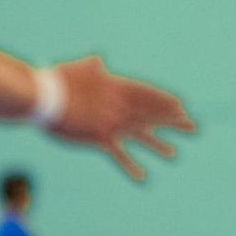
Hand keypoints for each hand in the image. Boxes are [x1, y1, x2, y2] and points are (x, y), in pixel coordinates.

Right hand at [49, 56, 194, 180]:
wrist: (43, 96)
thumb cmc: (58, 80)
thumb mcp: (79, 68)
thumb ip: (93, 65)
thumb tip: (100, 59)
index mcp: (118, 87)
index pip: (149, 94)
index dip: (166, 101)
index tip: (182, 106)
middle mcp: (120, 105)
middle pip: (151, 114)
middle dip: (173, 122)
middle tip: (193, 128)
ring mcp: (111, 122)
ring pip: (140, 135)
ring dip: (157, 145)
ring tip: (173, 154)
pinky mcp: (98, 138)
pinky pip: (118, 154)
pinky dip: (130, 166)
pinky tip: (143, 177)